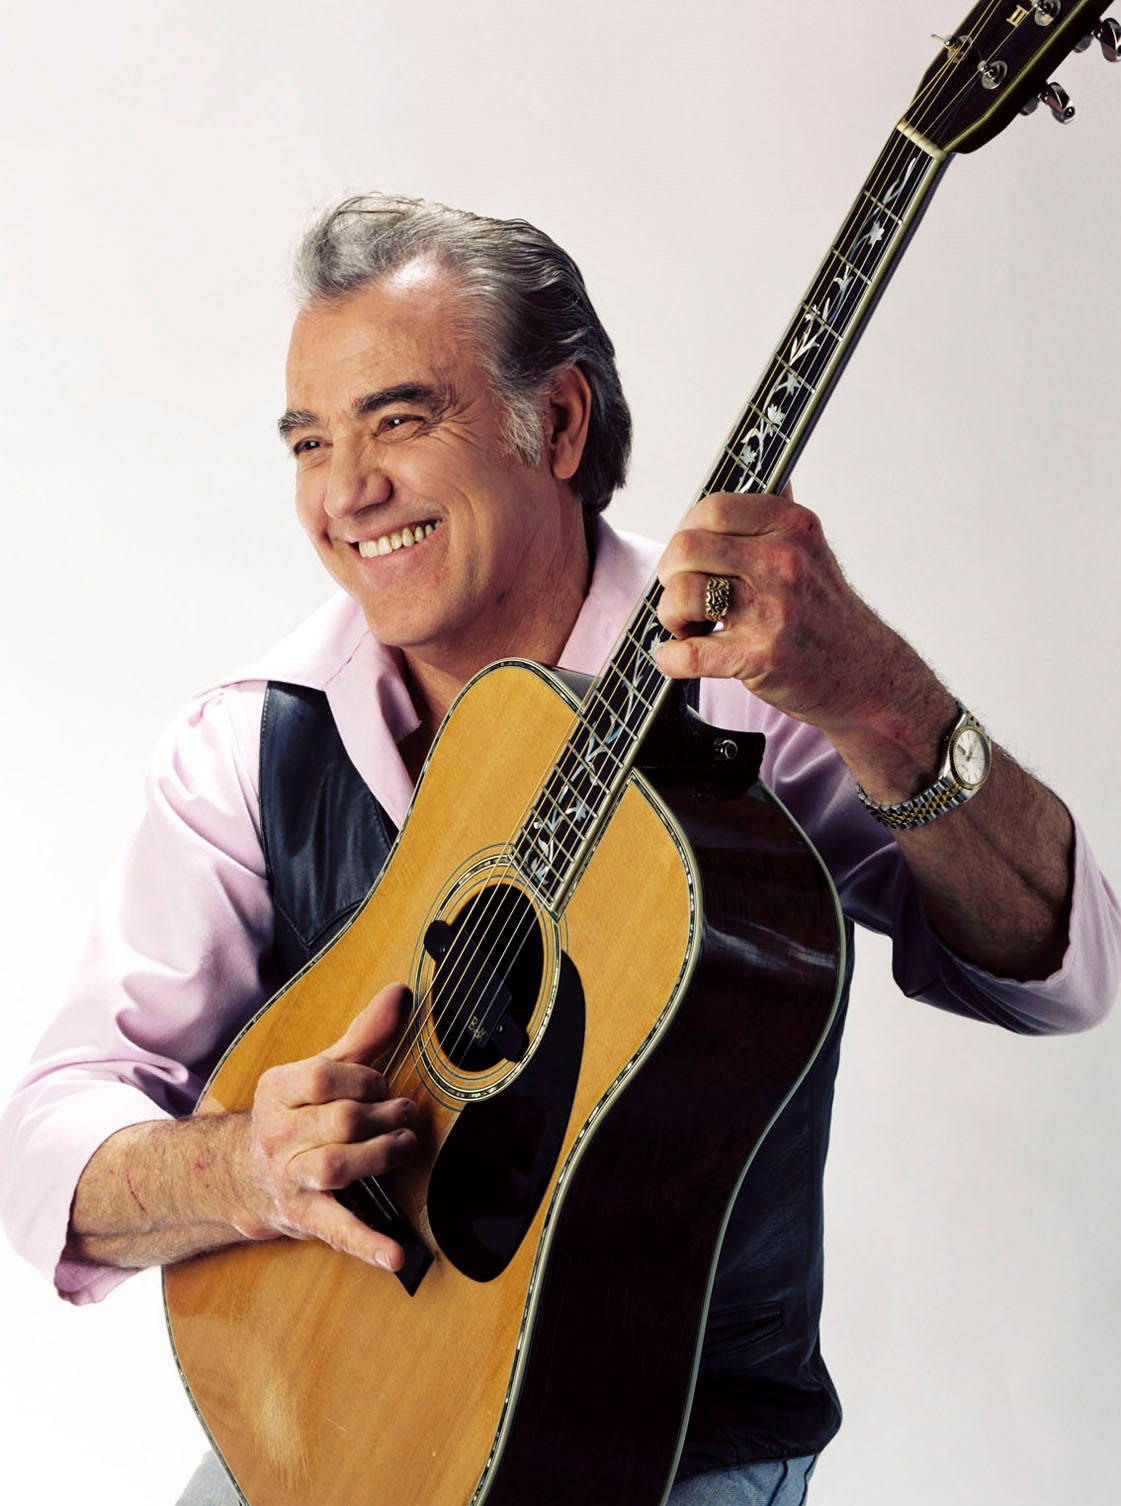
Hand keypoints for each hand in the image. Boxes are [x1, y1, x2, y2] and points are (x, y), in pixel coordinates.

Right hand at [232, 981, 416, 1270]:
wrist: (239, 1175)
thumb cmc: (295, 1115)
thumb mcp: (319, 1071)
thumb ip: (363, 1035)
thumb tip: (402, 992)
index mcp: (278, 1090)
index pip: (323, 1077)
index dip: (362, 1078)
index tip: (381, 1084)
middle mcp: (277, 1135)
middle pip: (338, 1122)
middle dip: (380, 1116)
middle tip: (407, 1114)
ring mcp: (287, 1178)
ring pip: (335, 1166)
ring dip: (380, 1156)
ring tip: (405, 1146)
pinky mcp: (302, 1216)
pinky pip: (336, 1229)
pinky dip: (368, 1243)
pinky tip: (396, 1254)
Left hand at [653, 488, 912, 736]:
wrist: (863, 671)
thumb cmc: (825, 612)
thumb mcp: (810, 549)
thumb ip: (774, 515)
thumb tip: (753, 469)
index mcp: (792, 526)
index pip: (713, 508)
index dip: (687, 530)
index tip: (691, 554)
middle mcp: (784, 563)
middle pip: (686, 548)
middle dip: (670, 573)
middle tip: (683, 591)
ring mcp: (773, 611)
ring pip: (682, 595)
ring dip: (669, 615)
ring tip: (689, 625)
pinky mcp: (761, 656)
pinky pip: (687, 653)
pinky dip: (670, 659)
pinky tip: (678, 656)